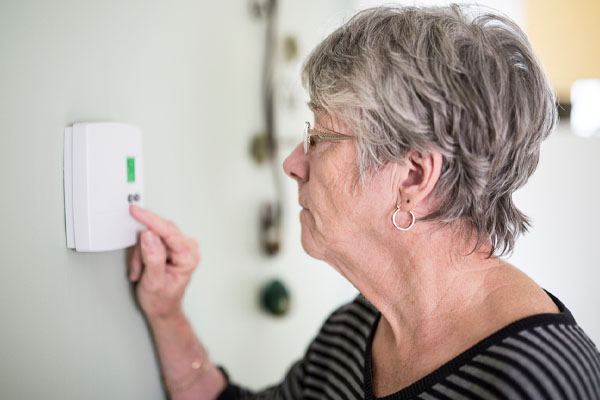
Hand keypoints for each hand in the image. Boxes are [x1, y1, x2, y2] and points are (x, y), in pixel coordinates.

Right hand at [128, 205, 200, 321]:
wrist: (162, 308)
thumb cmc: (162, 300)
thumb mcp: (154, 282)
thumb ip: (152, 258)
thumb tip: (148, 235)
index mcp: (189, 257)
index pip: (169, 231)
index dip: (151, 219)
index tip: (136, 211)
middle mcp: (187, 248)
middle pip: (158, 232)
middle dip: (142, 251)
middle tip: (139, 268)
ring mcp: (178, 245)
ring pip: (149, 237)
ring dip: (140, 255)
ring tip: (142, 272)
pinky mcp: (169, 245)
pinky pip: (148, 240)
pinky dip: (141, 255)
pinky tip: (143, 268)